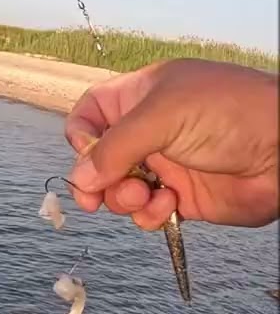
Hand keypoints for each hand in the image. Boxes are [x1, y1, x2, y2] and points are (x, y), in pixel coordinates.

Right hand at [63, 57, 278, 228]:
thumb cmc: (234, 113)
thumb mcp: (163, 116)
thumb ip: (114, 147)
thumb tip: (80, 179)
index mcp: (141, 98)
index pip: (90, 114)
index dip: (81, 136)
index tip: (88, 155)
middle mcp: (149, 132)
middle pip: (98, 160)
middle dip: (95, 180)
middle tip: (95, 197)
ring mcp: (164, 165)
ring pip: (117, 190)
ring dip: (122, 199)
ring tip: (144, 196)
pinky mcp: (181, 197)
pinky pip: (146, 213)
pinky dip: (148, 215)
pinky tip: (166, 206)